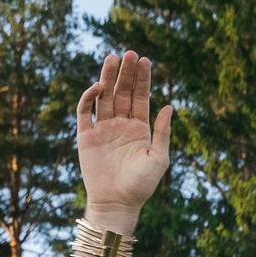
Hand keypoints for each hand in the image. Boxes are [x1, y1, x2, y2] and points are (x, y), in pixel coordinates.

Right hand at [77, 50, 174, 218]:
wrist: (117, 203)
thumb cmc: (141, 185)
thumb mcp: (159, 158)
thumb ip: (163, 132)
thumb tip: (169, 105)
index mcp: (140, 129)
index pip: (140, 97)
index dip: (142, 79)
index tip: (145, 60)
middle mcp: (121, 125)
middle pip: (123, 92)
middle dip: (126, 73)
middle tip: (129, 53)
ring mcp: (103, 129)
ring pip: (105, 97)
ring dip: (108, 78)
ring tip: (112, 58)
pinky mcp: (86, 136)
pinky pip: (86, 112)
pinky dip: (90, 98)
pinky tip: (98, 87)